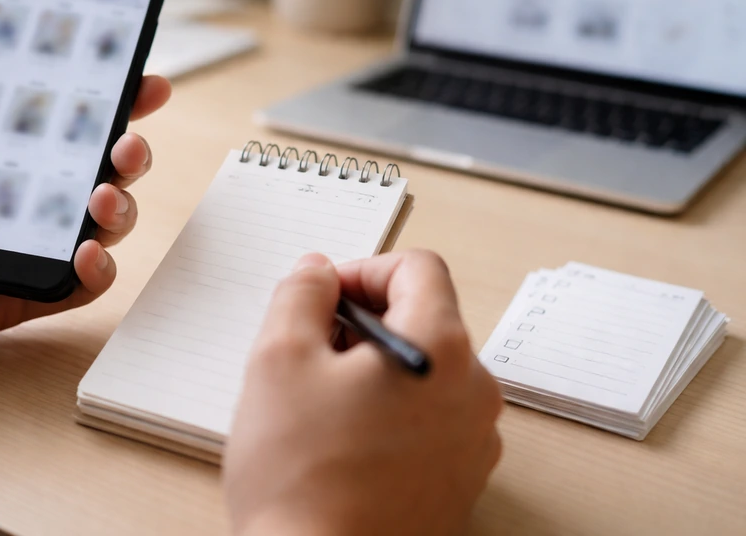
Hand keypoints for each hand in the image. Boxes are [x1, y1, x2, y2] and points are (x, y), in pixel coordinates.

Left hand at [0, 16, 170, 393]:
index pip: (62, 121)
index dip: (110, 101)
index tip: (144, 81)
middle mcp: (11, 198)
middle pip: (96, 170)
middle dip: (130, 151)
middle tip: (125, 142)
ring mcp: (18, 247)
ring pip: (99, 225)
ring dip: (121, 207)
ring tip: (102, 196)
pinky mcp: (16, 295)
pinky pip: (77, 286)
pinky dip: (98, 270)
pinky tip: (85, 252)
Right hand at [223, 251, 501, 535]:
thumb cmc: (301, 478)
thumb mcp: (279, 358)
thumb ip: (301, 294)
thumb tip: (318, 272)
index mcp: (441, 351)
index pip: (418, 269)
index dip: (363, 269)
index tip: (324, 297)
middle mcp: (473, 394)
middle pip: (423, 320)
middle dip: (363, 323)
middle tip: (310, 350)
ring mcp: (472, 444)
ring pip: (423, 373)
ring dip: (373, 369)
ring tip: (319, 404)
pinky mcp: (457, 483)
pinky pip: (428, 420)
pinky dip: (388, 412)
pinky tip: (340, 443)